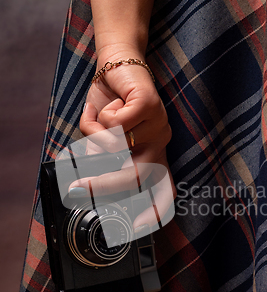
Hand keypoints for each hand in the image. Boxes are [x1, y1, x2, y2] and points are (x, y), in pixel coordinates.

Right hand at [69, 47, 176, 229]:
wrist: (117, 63)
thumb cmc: (111, 103)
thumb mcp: (106, 138)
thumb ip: (103, 158)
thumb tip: (86, 182)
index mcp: (153, 153)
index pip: (163, 189)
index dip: (155, 211)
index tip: (139, 228)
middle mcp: (160, 142)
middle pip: (137, 176)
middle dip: (104, 186)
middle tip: (77, 190)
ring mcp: (159, 124)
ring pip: (117, 147)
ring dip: (96, 134)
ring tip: (102, 118)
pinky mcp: (150, 105)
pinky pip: (115, 125)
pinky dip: (99, 117)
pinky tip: (110, 104)